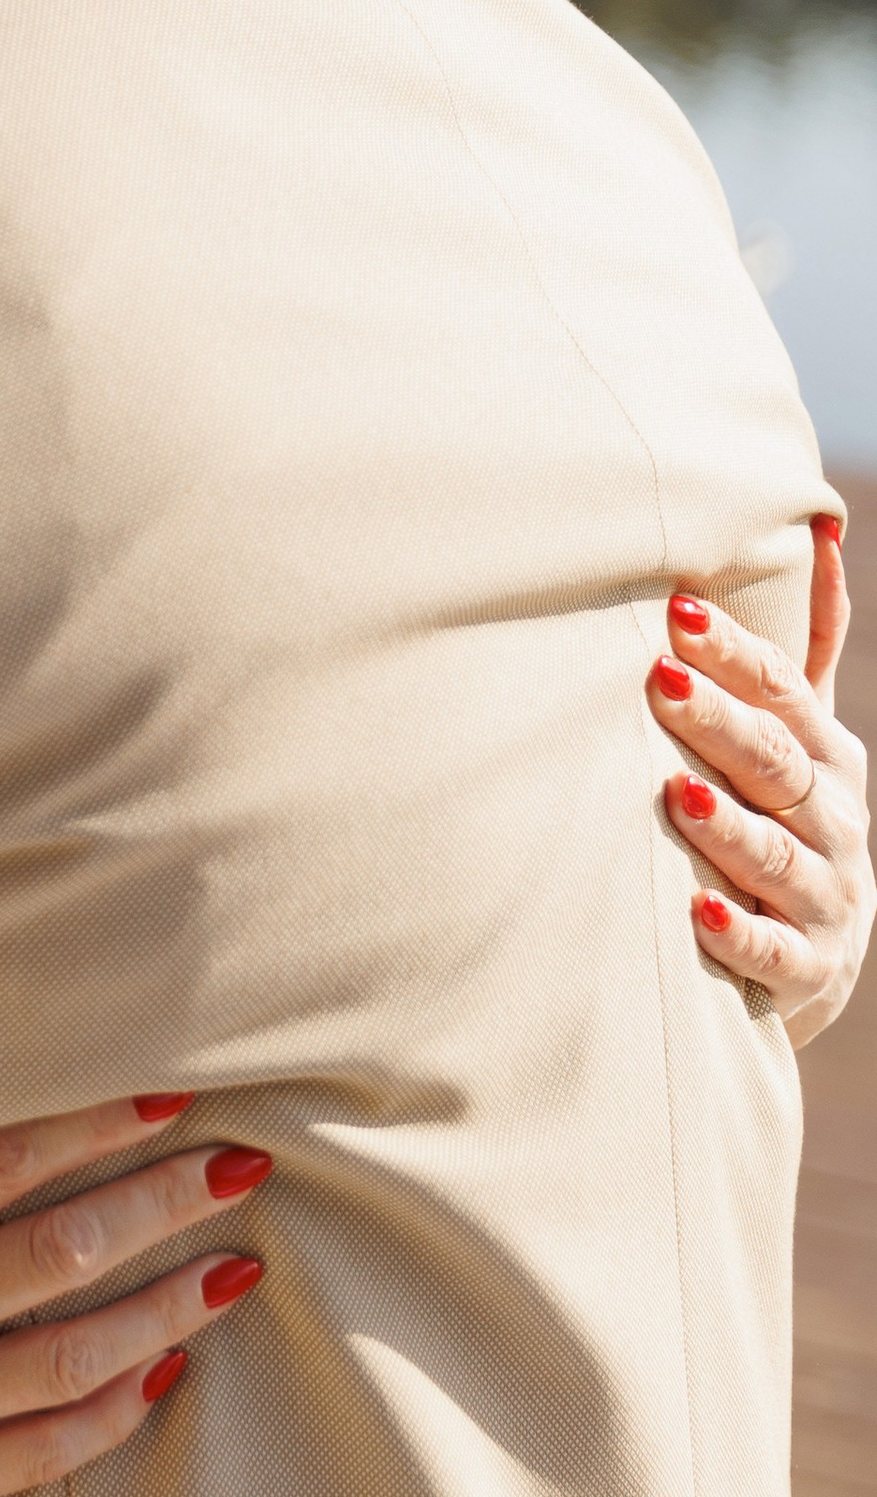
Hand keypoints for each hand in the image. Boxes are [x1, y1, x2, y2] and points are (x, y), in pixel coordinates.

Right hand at [0, 972, 266, 1496]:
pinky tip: (169, 1371)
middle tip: (244, 1166)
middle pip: (63, 1252)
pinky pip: (44, 1452)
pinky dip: (115, 1414)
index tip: (168, 1093)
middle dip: (164, 1204)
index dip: (92, 1125)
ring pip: (76, 1355)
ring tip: (239, 1265)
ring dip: (168, 1307)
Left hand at [650, 519, 870, 1045]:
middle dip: (720, 722)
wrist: (815, 952)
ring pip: (773, 854)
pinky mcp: (806, 965)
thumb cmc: (787, 818)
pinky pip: (772, 948)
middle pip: (775, 763)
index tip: (675, 610)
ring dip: (725, 824)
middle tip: (660, 681)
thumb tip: (821, 530)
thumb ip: (805, 650)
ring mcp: (825, 895)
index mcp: (827, 756)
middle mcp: (835, 819)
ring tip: (674, 794)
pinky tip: (697, 914)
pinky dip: (737, 932)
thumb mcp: (806, 735)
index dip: (734, 653)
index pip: (782, 694)